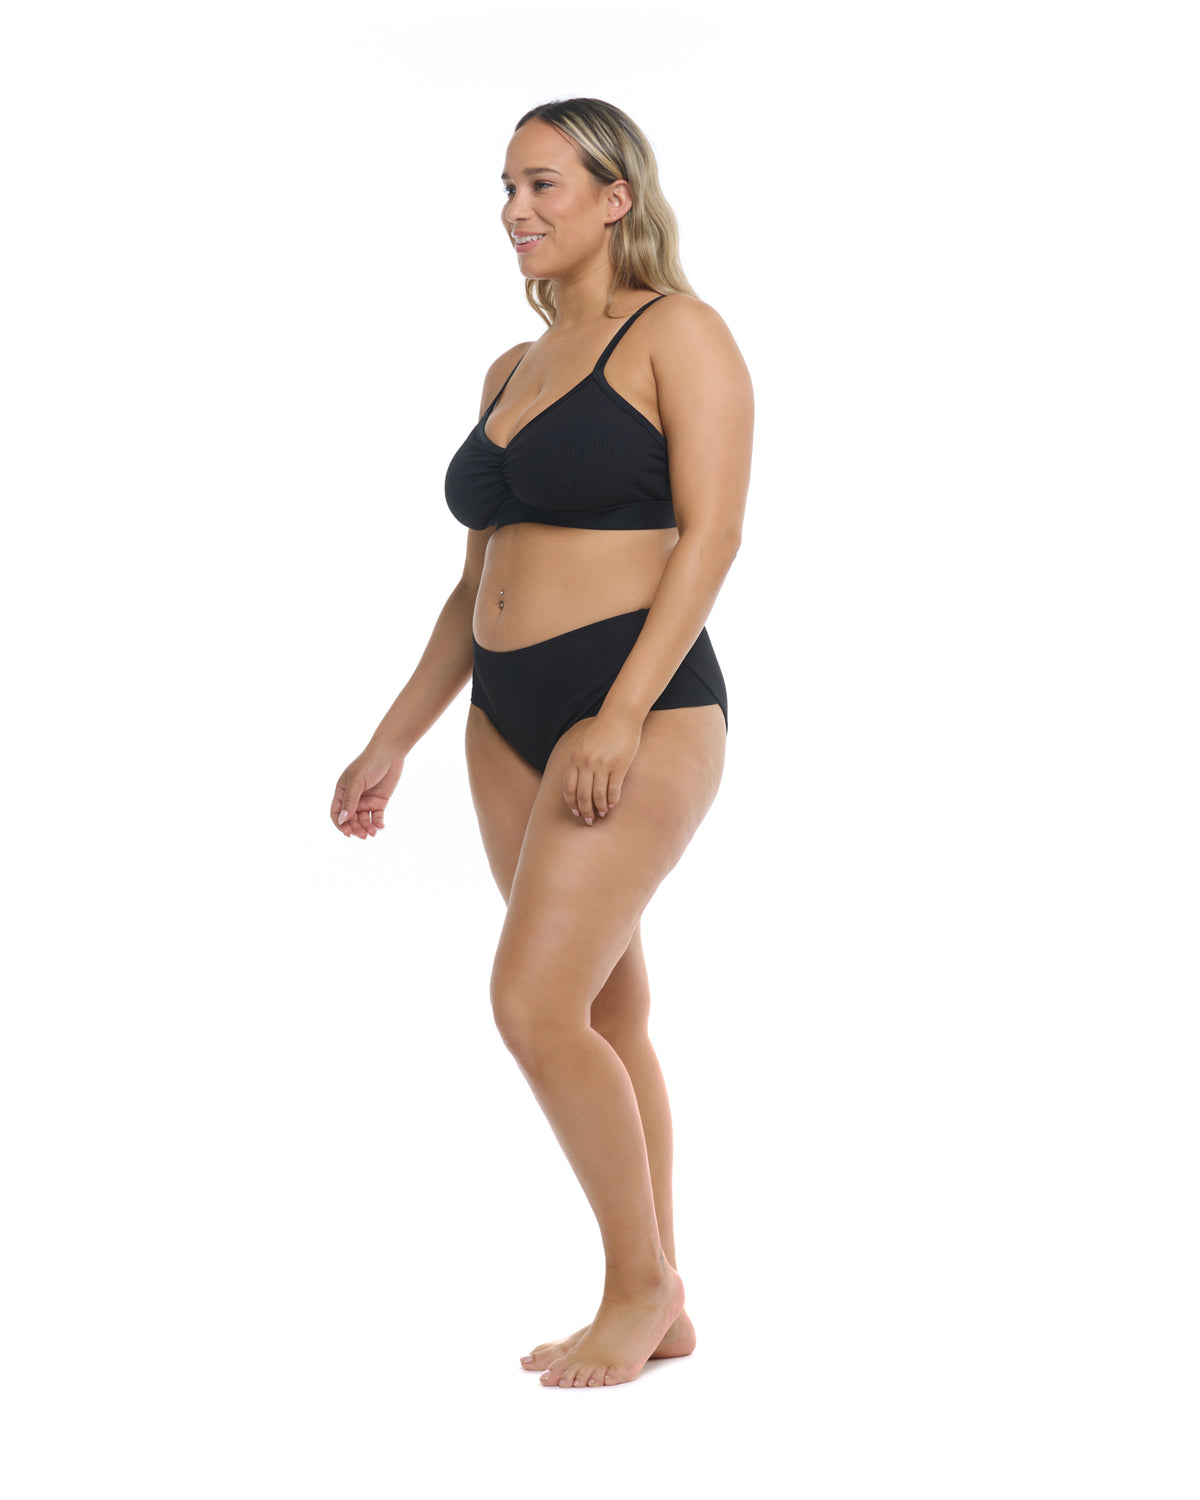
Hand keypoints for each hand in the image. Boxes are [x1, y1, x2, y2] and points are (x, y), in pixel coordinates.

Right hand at [331, 743, 404, 839]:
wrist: (390, 753)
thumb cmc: (369, 763)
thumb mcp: (357, 781)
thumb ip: (350, 801)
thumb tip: (342, 820)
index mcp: (342, 792)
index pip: (336, 813)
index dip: (340, 824)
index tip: (347, 832)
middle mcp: (353, 798)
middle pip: (350, 820)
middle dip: (355, 829)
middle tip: (363, 835)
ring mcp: (366, 800)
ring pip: (363, 820)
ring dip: (367, 828)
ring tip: (373, 833)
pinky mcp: (379, 802)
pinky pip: (376, 817)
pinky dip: (377, 824)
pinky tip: (380, 827)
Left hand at [562, 708, 641, 824]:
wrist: (620, 715)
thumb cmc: (601, 730)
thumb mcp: (581, 743)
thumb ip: (577, 761)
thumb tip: (575, 783)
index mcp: (575, 758)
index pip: (568, 788)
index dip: (571, 803)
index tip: (576, 812)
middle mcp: (586, 763)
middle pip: (582, 795)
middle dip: (585, 811)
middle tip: (588, 820)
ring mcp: (603, 765)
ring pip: (598, 795)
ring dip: (599, 808)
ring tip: (601, 814)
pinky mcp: (619, 766)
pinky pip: (613, 789)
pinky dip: (612, 800)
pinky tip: (612, 804)